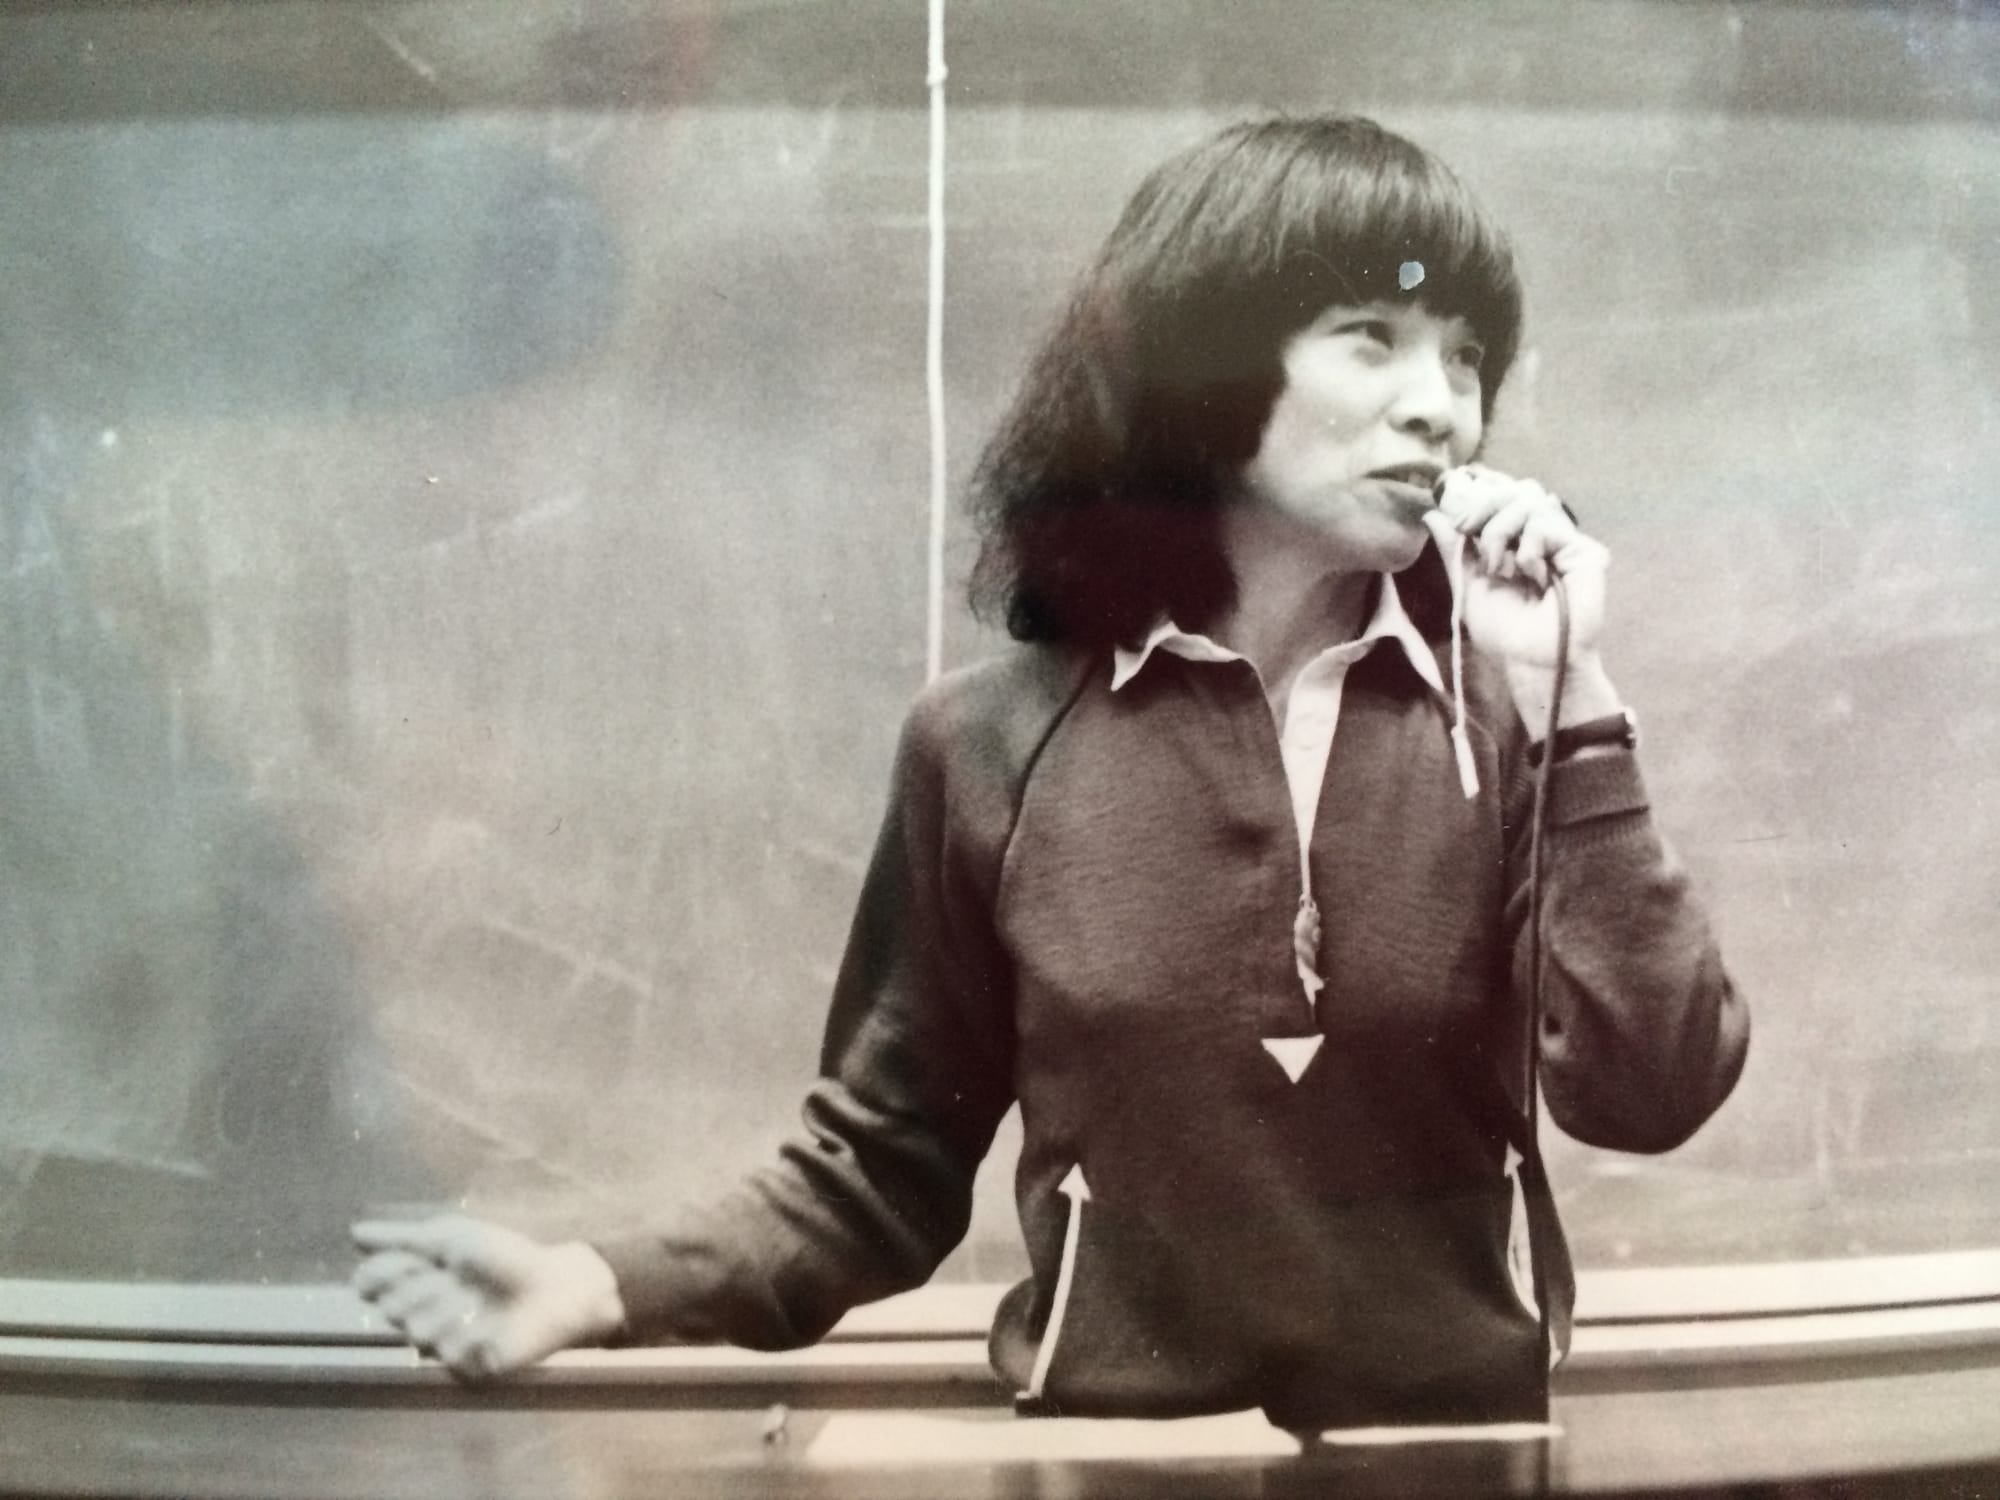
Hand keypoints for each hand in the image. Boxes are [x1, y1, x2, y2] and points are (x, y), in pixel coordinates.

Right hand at [351, 1215, 625, 1381]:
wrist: (554, 1286)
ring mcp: (443, 1340)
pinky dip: (471, 1333)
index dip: (384, 1274)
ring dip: (451, 1307)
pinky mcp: (466, 1365)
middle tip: (458, 1277)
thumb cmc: (507, 1255)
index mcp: (418, 1279)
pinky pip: (449, 1351)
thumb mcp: (454, 1237)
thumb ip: (403, 1237)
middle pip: (393, 1306)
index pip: (372, 1282)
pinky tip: (491, 1325)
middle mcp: (424, 1312)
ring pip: (418, 1330)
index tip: (414, 1260)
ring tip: (480, 1299)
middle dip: (425, 1286)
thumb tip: (355, 1233)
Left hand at [1435, 464, 1607, 668]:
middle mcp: (1542, 538)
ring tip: (1499, 568)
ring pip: (1529, 501)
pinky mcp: (1584, 551)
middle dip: (1486, 509)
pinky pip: (1548, 523)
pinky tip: (1530, 573)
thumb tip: (1433, 513)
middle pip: (1517, 491)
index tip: (1460, 524)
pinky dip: (1529, 545)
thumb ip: (1455, 549)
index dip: (1480, 502)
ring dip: (1502, 531)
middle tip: (1470, 533)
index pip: (1502, 500)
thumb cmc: (1503, 631)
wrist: (1530, 660)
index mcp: (1516, 543)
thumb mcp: (1468, 585)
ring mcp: (1564, 543)